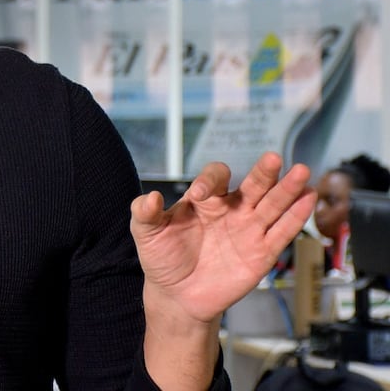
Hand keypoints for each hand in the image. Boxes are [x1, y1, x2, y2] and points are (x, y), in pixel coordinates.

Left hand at [130, 152, 316, 322]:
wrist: (177, 295)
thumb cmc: (163, 258)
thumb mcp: (146, 234)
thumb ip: (144, 213)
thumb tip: (150, 197)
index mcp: (205, 200)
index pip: (215, 178)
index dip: (209, 180)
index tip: (199, 194)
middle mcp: (231, 210)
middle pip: (252, 185)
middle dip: (263, 172)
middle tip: (274, 159)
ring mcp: (248, 230)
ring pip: (272, 205)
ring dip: (288, 189)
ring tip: (301, 172)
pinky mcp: (262, 253)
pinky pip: (282, 232)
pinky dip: (297, 216)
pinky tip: (309, 198)